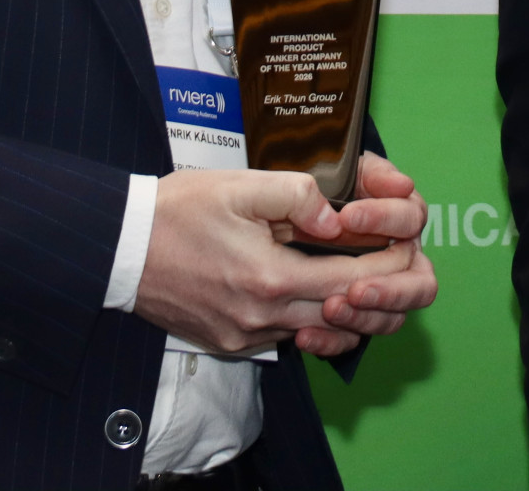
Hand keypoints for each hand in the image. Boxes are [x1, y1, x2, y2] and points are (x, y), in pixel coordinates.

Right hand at [133, 168, 434, 356]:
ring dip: (346, 306)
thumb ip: (297, 195)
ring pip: (317, 329)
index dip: (388, 263)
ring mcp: (246, 336)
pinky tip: (317, 289)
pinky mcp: (231, 342)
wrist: (121, 249)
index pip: (352, 281)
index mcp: (269, 278)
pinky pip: (287, 335)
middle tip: (397, 260)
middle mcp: (262, 318)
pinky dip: (311, 316)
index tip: (407, 243)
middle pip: (343, 314)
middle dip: (378, 288)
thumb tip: (336, 216)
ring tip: (363, 273)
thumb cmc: (178, 212)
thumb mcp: (241, 185)